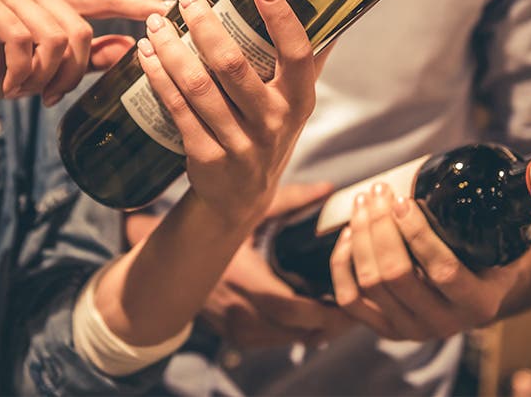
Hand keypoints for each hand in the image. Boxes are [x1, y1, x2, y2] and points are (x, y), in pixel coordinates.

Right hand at [0, 0, 166, 104]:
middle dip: (72, 73)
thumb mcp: (47, 69)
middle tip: (52, 96)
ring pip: (54, 37)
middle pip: (81, 30)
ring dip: (43, 76)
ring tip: (27, 92)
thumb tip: (131, 48)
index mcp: (54, 0)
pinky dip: (21, 72)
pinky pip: (22, 40)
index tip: (168, 7)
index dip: (136, 3)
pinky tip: (10, 85)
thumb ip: (87, 57)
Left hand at [136, 0, 328, 227]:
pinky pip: (177, 108)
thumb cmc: (266, 134)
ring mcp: (239, 143)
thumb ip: (305, 60)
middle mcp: (273, 122)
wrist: (241, 198)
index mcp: (299, 100)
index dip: (280, 16)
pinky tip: (146, 55)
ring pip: (198, 85)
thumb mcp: (293, 103)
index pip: (296, 52)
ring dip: (172, 48)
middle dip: (205, 25)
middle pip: (233, 65)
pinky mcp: (206, 156)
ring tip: (156, 23)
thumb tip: (327, 9)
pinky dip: (158, 77)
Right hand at [201, 184, 354, 348]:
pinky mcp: (237, 337)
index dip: (324, 310)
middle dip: (330, 324)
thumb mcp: (248, 213)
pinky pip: (276, 342)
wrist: (173, 262)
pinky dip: (298, 334)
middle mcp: (239, 311)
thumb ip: (290, 201)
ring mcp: (237, 329)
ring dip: (317, 331)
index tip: (349, 298)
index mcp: (243, 280)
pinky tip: (314, 319)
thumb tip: (326, 188)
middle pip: (296, 331)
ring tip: (342, 313)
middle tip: (356, 309)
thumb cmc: (214, 232)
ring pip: (289, 340)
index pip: (290, 308)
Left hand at [329, 183, 520, 340]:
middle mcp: (444, 324)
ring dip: (359, 237)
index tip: (402, 199)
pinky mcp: (381, 328)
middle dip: (380, 227)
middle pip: (396, 275)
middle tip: (377, 192)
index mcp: (479, 304)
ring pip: (369, 283)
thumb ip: (530, 210)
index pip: (441, 270)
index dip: (416, 233)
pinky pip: (349, 299)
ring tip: (363, 203)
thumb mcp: (513, 238)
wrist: (477, 291)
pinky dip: (342, 264)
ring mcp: (409, 330)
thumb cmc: (492, 254)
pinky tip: (347, 234)